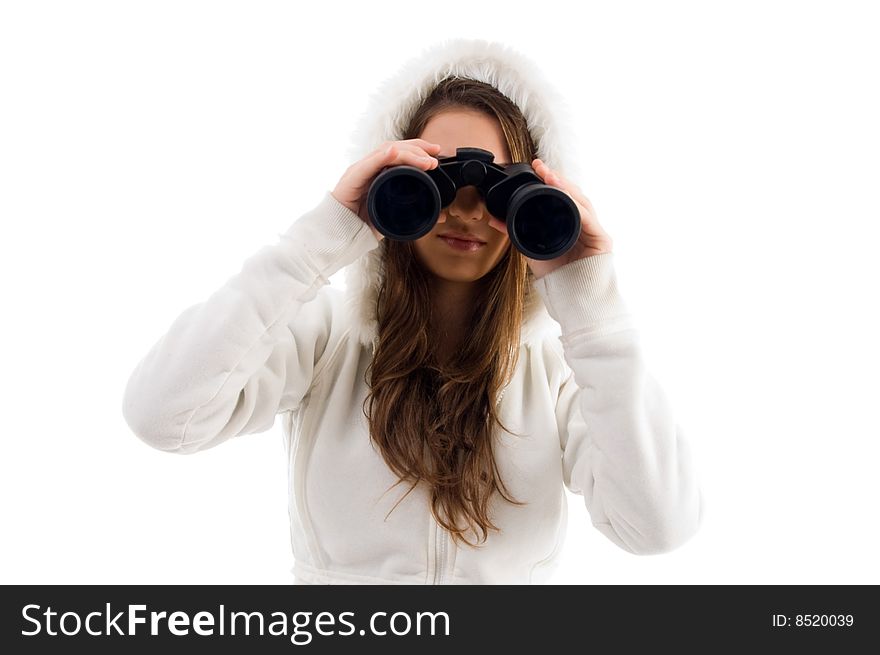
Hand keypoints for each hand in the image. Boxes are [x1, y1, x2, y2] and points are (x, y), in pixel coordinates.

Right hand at [331, 139, 440, 240]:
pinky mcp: (352, 178)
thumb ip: (414, 214)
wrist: (339, 233)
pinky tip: (394, 153)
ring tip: (425, 159)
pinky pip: (368, 164)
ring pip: (385, 152)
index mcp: (379, 173)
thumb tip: (439, 217)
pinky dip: (382, 157)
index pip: (400, 152)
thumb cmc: (363, 224)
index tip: (437, 151)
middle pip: (395, 147)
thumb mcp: (394, 216)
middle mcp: (370, 167)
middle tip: (435, 154)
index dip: (419, 149)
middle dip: (417, 148)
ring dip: (407, 153)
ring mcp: (360, 170)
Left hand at [500, 159, 613, 278]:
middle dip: (558, 179)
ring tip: (552, 177)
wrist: (572, 300)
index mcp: (570, 223)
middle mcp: (585, 224)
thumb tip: (495, 220)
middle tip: (541, 167)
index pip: (562, 196)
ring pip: (582, 202)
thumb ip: (517, 233)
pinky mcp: (602, 240)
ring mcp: (595, 231)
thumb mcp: (532, 249)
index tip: (536, 167)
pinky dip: (577, 208)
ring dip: (567, 188)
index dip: (551, 180)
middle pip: (573, 194)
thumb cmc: (556, 277)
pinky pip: (588, 220)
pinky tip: (566, 198)